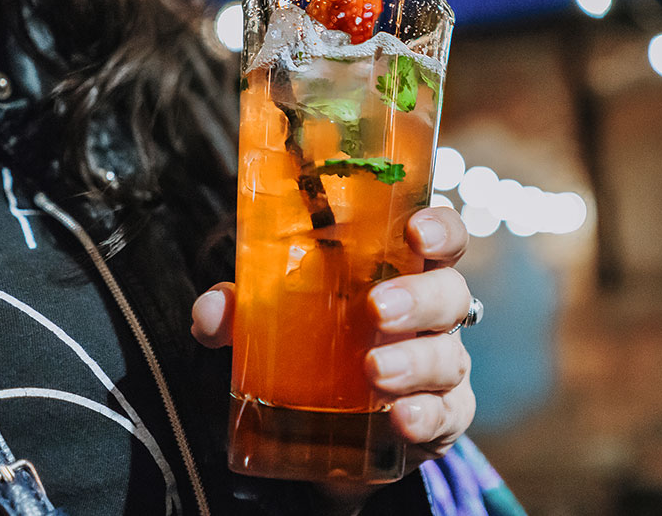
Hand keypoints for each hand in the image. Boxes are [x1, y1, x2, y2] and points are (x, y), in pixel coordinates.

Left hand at [191, 206, 475, 473]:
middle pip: (450, 294)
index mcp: (403, 273)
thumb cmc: (319, 348)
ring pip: (447, 357)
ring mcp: (444, 367)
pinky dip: (426, 417)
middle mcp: (433, 316)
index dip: (439, 229)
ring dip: (415, 361)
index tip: (416, 233)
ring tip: (376, 370)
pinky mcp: (442, 418)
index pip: (441, 238)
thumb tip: (210, 310)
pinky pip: (446, 416)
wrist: (337, 432)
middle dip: (419, 297)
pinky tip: (402, 418)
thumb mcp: (277, 322)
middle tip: (377, 309)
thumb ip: (242, 311)